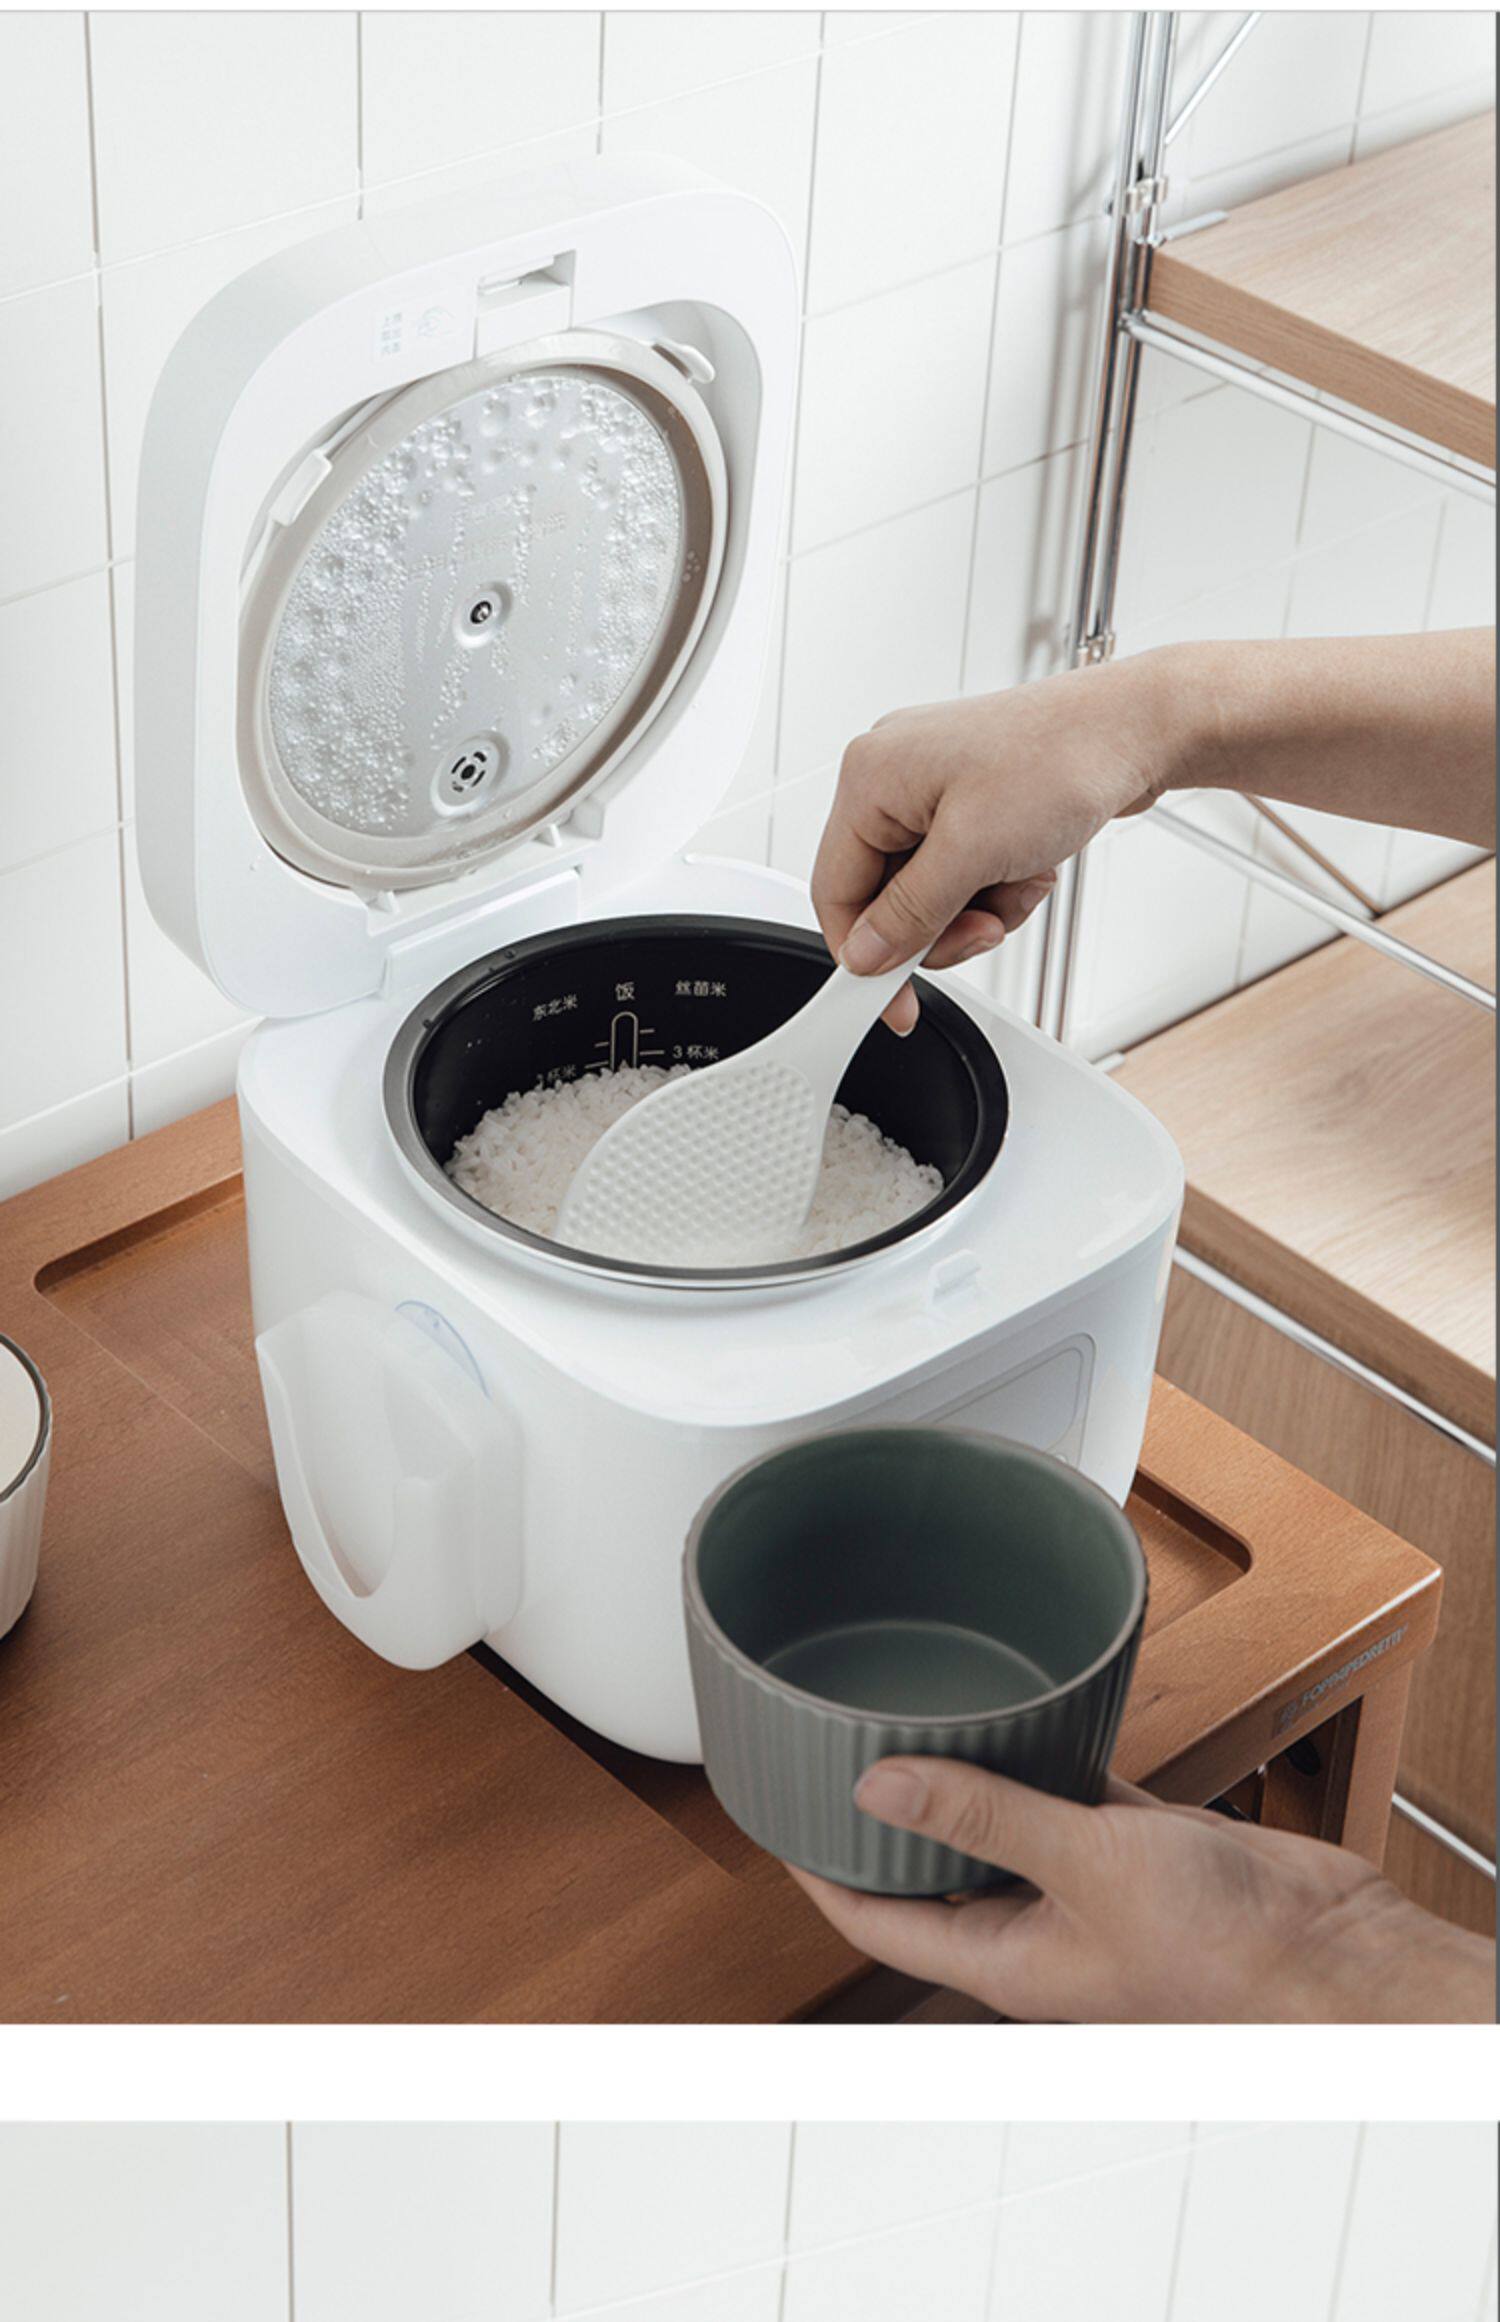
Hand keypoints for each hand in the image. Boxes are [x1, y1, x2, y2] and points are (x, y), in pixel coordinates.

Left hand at [787, 1757, 1494, 2022]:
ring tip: (914, 1708)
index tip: (778, 1812)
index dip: (818, 1871)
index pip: (874, 1919)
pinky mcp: (1134, 1844)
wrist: (1332, 1954)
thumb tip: (875, 1785)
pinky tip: (1028, 1704)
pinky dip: (1044, 1750)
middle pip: (929, 1866)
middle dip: (881, 1813)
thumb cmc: (1225, 1953)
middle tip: (837, 1741)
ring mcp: (1083, 1883)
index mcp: (1004, 1957)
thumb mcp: (1086, 1868)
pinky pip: (1068, 1790)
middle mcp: (1034, 1923)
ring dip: (962, 1772)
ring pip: (998, 1820)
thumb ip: (984, 1818)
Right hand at [812, 653, 1185, 1030]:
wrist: (1138, 729)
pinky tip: (1030, 864)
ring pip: (930, 890)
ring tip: (1018, 881)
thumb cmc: (1062, 758)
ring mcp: (934, 786)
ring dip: (978, 906)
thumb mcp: (971, 853)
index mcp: (870, 776)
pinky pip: (963, 870)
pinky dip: (998, 884)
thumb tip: (867, 954)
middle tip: (983, 925)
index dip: (863, 955)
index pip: (835, 889)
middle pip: (886, 895)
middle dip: (941, 924)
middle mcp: (893, 775)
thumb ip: (908, 913)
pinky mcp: (971, 798)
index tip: (891, 998)